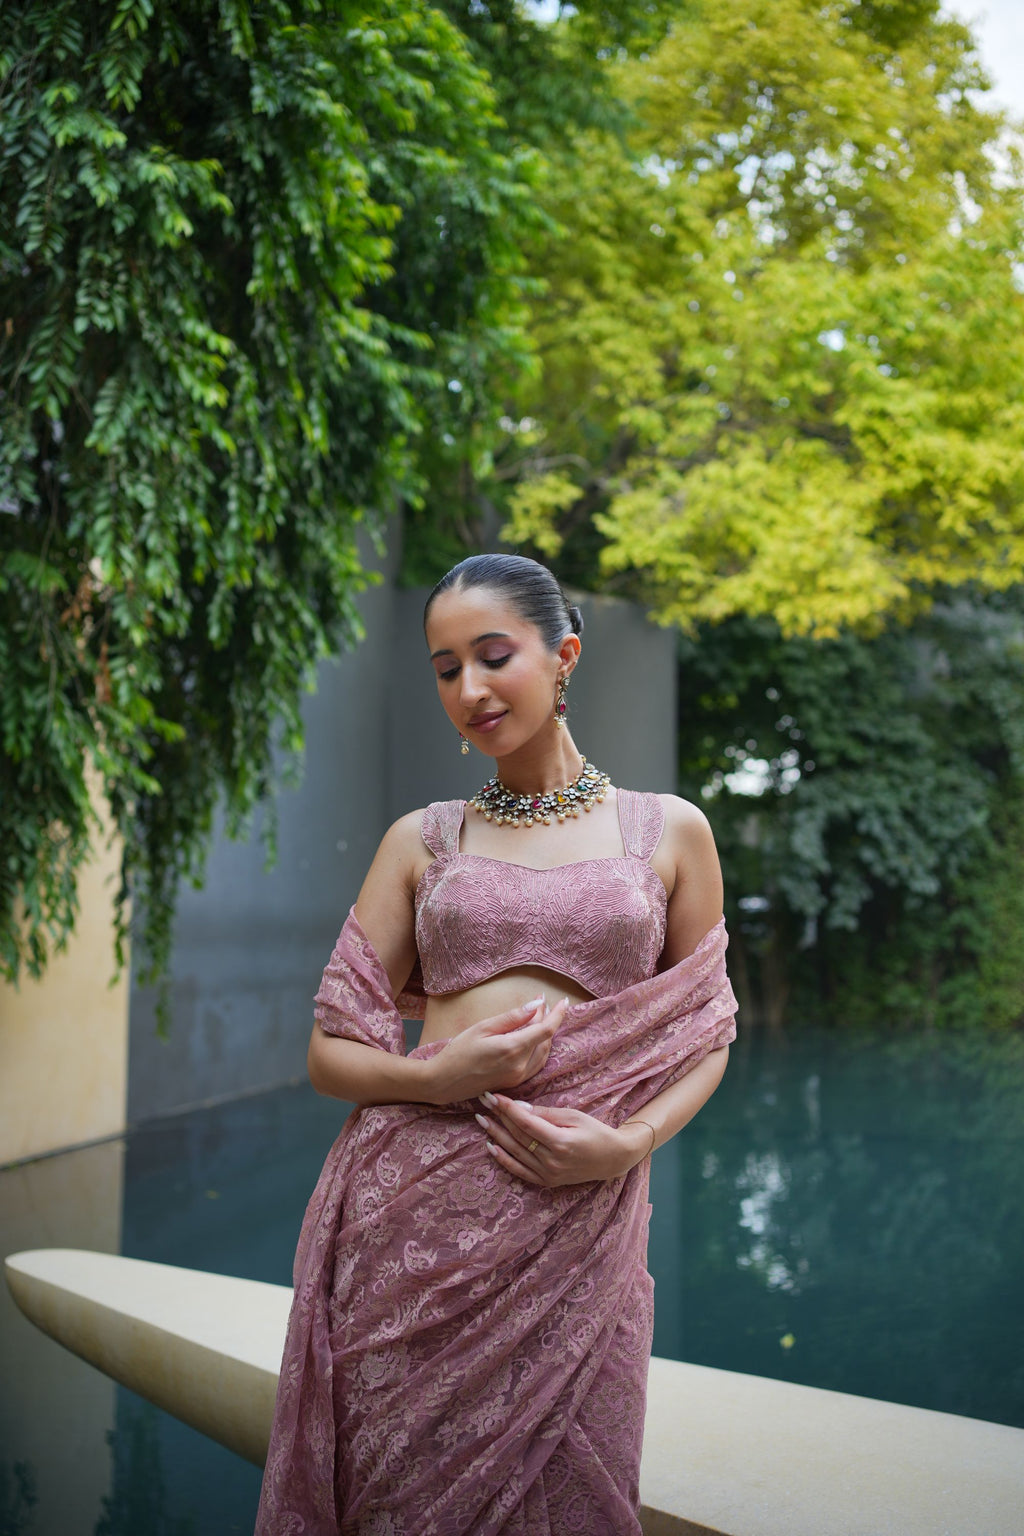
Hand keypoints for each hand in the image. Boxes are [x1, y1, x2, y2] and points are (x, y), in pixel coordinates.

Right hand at [425, 997, 567, 1105]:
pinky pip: (536, 1063)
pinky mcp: (514, 1083)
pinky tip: (534, 1038)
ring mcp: (518, 1077)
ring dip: (545, 1035)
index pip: (545, 1030)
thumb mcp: (483, 1028)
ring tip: (540, 1016)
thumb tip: (536, 1005)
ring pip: (543, 1053)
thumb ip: (512, 1017)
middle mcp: (520, 1066)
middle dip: (547, 1019)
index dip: (557, 1014)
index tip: (564, 1001)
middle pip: (545, 1040)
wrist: (444, 1082)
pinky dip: (539, 1048)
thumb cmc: (459, 1051)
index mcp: (512, 1049)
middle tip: (542, 1002)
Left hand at [474, 1094, 652, 1185]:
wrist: (612, 1158)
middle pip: (518, 1136)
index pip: (525, 1123)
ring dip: (496, 1135)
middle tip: (482, 1102)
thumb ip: (545, 1114)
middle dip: (498, 1117)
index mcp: (560, 1142)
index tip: (492, 1096)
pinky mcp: (546, 1181)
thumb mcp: (574, 1116)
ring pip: (515, 1152)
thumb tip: (519, 1107)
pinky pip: (520, 1171)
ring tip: (481, 1120)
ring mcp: (548, 1174)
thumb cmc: (595, 1131)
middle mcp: (551, 1161)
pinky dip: (504, 1160)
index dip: (507, 1108)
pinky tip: (491, 1147)